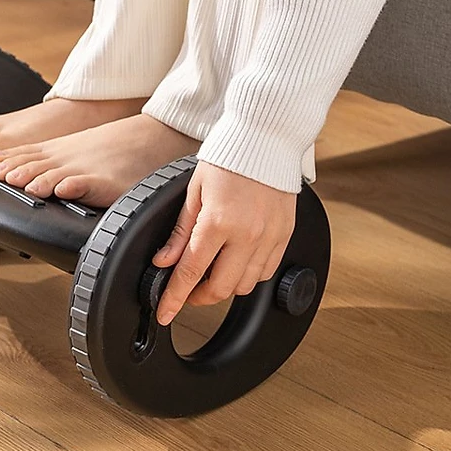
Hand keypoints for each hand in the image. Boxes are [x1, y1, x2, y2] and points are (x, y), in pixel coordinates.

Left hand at [152, 161, 296, 324]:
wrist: (267, 138)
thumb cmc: (229, 157)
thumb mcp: (194, 192)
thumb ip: (181, 232)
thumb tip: (165, 261)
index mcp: (218, 222)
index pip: (191, 273)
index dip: (174, 298)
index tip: (165, 312)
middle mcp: (247, 235)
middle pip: (221, 288)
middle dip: (199, 297)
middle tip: (186, 290)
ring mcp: (270, 237)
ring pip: (246, 285)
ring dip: (225, 286)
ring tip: (211, 273)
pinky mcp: (285, 234)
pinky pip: (267, 271)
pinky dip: (249, 275)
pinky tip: (237, 262)